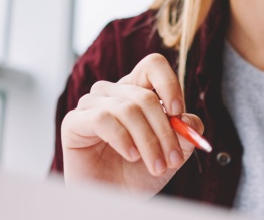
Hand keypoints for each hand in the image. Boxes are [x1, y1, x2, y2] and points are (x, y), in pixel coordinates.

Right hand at [61, 53, 204, 196]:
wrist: (112, 197)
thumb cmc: (138, 173)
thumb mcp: (171, 154)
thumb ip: (184, 135)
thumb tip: (189, 120)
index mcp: (136, 91)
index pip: (152, 65)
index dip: (168, 83)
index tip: (178, 112)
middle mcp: (112, 92)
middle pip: (145, 96)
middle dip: (164, 131)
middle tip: (172, 159)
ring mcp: (91, 105)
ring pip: (126, 109)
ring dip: (147, 141)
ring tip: (156, 165)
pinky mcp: (74, 122)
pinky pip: (101, 119)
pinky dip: (122, 139)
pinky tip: (131, 156)